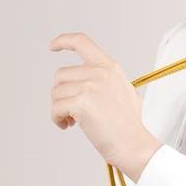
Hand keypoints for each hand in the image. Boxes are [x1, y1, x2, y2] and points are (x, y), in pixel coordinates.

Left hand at [49, 32, 161, 178]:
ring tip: (71, 121)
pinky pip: (55, 108)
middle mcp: (100, 72)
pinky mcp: (81, 103)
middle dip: (61, 94)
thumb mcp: (126, 93)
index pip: (82, 42)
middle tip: (71, 112)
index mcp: (110, 67)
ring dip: (59, 108)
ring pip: (56, 92)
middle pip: (61, 75)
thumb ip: (108, 82)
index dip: (63, 41)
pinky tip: (67, 126)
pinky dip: (56, 119)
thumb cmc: (130, 126)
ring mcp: (90, 86)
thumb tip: (90, 83)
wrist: (134, 145)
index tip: (52, 46)